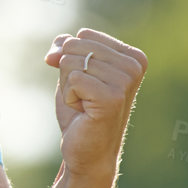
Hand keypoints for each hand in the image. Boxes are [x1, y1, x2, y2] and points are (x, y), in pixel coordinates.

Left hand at [43, 29, 146, 187]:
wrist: (87, 151)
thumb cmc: (81, 111)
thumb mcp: (71, 71)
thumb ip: (64, 48)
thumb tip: (54, 53)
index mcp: (133, 56)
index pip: (83, 35)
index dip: (74, 59)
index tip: (88, 85)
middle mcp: (134, 66)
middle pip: (75, 46)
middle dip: (68, 73)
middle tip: (85, 98)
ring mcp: (125, 82)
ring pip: (71, 62)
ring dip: (69, 88)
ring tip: (85, 105)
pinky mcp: (112, 98)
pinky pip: (73, 80)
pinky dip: (69, 98)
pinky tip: (84, 112)